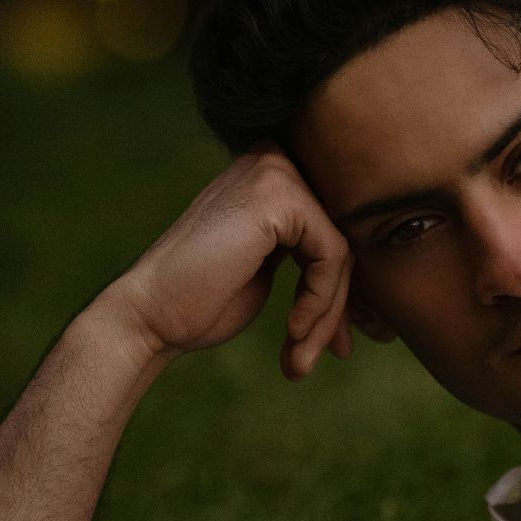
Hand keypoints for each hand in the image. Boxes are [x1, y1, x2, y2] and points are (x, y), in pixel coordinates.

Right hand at [98, 144, 353, 379]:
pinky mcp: (279, 196)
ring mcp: (275, 173)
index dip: (342, 290)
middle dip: (340, 305)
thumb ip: (309, 252)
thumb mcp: (265, 266)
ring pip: (342, 253)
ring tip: (302, 358)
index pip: (334, 230)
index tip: (338, 340)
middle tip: (335, 353)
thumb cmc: (201, 301)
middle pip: (343, 239)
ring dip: (328, 314)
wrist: (148, 315)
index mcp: (270, 176)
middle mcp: (274, 162)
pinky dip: (320, 302)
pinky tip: (292, 331)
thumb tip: (372, 276)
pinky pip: (332, 257)